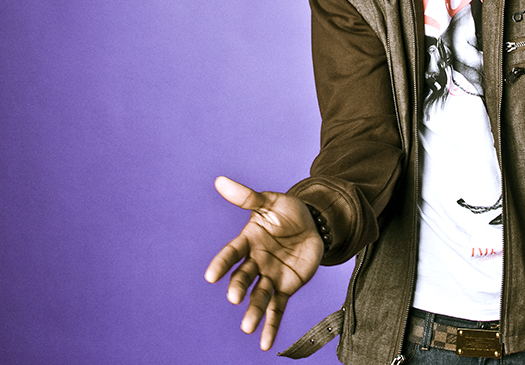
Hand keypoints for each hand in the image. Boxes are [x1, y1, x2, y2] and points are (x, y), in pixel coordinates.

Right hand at [205, 176, 323, 350]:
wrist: (313, 224)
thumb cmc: (287, 211)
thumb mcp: (270, 201)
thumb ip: (248, 197)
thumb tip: (220, 181)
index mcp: (248, 241)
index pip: (232, 253)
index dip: (222, 263)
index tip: (211, 275)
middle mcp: (255, 262)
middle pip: (244, 277)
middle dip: (239, 287)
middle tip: (235, 297)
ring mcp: (269, 277)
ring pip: (258, 296)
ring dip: (252, 311)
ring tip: (247, 327)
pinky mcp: (285, 288)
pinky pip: (276, 310)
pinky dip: (270, 326)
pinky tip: (264, 343)